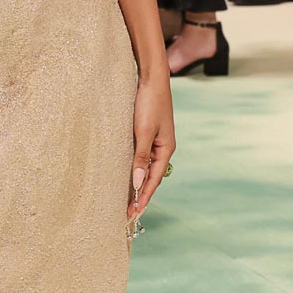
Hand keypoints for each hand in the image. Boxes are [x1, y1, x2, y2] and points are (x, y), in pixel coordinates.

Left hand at [128, 71, 174, 223]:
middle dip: (140, 195)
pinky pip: (140, 157)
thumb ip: (140, 158)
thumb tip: (138, 183)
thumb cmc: (150, 103)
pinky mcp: (146, 133)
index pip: (154, 180)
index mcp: (166, 150)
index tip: (133, 213)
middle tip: (127, 213)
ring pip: (145, 168)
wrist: (151, 79)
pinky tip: (126, 175)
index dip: (143, 197)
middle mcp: (162, 148)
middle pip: (151, 177)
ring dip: (137, 183)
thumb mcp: (144, 132)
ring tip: (126, 200)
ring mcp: (154, 141)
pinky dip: (134, 169)